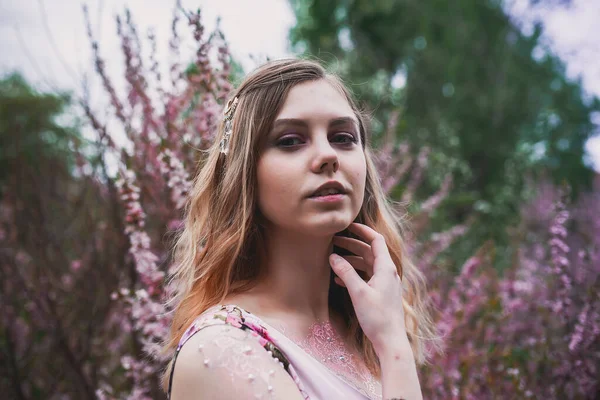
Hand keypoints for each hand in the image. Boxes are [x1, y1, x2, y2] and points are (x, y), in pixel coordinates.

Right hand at [330, 223, 406, 352]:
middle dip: (351, 244)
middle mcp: (387, 272)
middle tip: (333, 240)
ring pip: (366, 264)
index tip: (347, 225)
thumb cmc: (377, 317)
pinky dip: (353, 274)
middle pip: (369, 250)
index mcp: (385, 268)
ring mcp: (384, 283)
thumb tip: (333, 256)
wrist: (390, 340)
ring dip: (350, 259)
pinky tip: (338, 279)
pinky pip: (365, 277)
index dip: (362, 230)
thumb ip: (346, 272)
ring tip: (333, 258)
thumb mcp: (358, 292)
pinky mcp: (380, 293)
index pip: (376, 240)